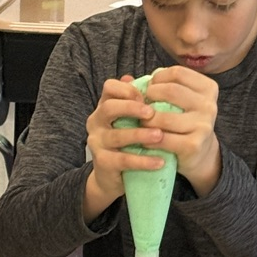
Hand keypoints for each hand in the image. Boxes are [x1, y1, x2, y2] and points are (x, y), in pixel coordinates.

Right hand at [83, 76, 166, 221]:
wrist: (113, 176)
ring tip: (159, 136)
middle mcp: (96, 122)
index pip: (109, 87)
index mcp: (104, 106)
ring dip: (140, 135)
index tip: (147, 96)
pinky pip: (124, 160)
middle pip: (109, 108)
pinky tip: (160, 161)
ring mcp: (97, 143)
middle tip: (152, 113)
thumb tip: (155, 79)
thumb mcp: (133, 121)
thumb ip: (140, 103)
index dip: (127, 89)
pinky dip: (143, 161)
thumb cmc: (127, 142)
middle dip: (131, 108)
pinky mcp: (103, 163)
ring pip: (117, 136)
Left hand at [143, 66, 220, 196]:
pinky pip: (163, 139)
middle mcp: (209, 105)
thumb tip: (126, 80)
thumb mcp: (180, 100)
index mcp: (208, 88)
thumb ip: (159, 85)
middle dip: (150, 96)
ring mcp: (203, 126)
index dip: (158, 78)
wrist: (199, 153)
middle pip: (171, 91)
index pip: (178, 73)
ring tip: (141, 123)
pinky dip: (149, 139)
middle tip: (142, 105)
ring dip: (146, 120)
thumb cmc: (184, 120)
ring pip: (164, 117)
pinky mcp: (194, 145)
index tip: (150, 88)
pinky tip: (145, 140)